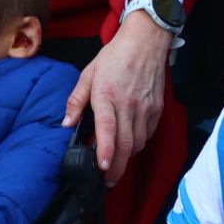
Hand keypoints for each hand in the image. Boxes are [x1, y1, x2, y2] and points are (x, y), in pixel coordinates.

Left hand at [64, 12, 169, 185]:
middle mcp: (128, 105)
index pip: (108, 129)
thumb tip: (67, 124)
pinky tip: (129, 143)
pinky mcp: (157, 109)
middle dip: (116, 168)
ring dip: (126, 157)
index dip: (105, 151)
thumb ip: (76, 100)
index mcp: (107, 95)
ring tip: (115, 164)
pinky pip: (148, 134)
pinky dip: (138, 143)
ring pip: (138, 143)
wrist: (146, 41)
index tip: (102, 168)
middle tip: (107, 181)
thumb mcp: (88, 74)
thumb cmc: (114, 56)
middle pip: (125, 145)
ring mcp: (145, 108)